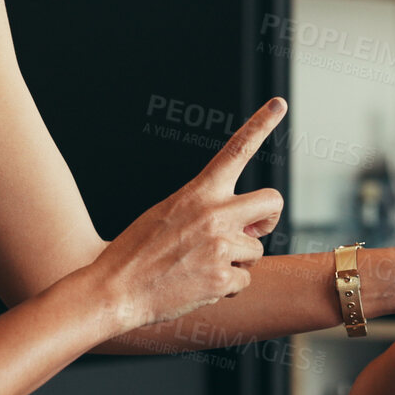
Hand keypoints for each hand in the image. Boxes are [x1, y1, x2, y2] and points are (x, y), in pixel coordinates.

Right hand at [90, 98, 285, 328]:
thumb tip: (248, 227)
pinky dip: (227, 288)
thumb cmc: (139, 252)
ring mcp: (221, 246)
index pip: (237, 150)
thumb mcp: (167, 212)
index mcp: (199, 192)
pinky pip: (244, 281)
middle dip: (269, 218)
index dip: (261, 124)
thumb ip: (208, 210)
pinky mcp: (223, 279)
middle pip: (271, 200)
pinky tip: (198, 285)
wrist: (115, 290)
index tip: (280, 103)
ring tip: (201, 267)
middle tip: (254, 231)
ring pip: (256, 250)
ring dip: (238, 261)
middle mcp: (214, 213)